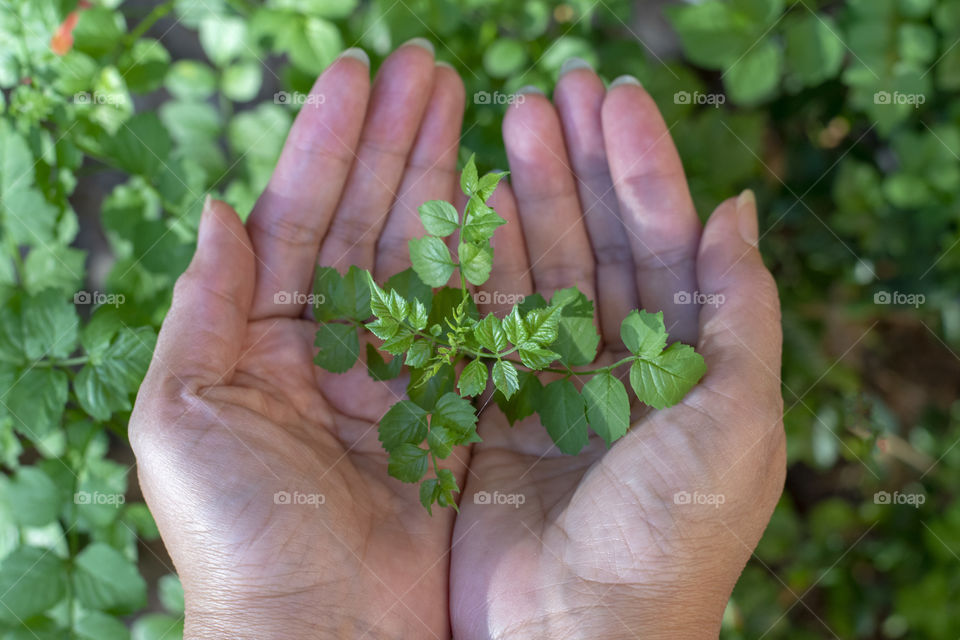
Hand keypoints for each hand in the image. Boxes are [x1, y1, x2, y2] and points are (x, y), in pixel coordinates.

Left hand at [130, 41, 466, 638]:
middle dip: (396, 141)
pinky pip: (474, 317)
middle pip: (369, 221)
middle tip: (430, 67)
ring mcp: (402, 372)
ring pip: (425, 255)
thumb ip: (203, 306)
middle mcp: (335, 347)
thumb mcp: (184, 411)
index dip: (328, 143)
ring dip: (442, 178)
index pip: (300, 217)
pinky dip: (487, 258)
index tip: (359, 73)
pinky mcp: (456, 406)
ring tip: (467, 103)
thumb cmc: (237, 531)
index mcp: (264, 341)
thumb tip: (216, 208)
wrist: (321, 633)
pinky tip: (501, 197)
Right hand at [450, 67, 784, 637]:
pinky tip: (465, 208)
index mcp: (686, 361)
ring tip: (506, 123)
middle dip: (578, 163)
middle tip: (549, 90)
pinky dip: (475, 265)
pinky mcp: (494, 411)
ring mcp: (554, 385)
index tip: (611, 94)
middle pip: (599, 240)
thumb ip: (743, 311)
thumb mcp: (737, 420)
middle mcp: (621, 365)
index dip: (640, 164)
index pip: (665, 238)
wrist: (578, 637)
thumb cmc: (670, 535)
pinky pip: (483, 322)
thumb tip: (738, 205)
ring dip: (526, 196)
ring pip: (539, 268)